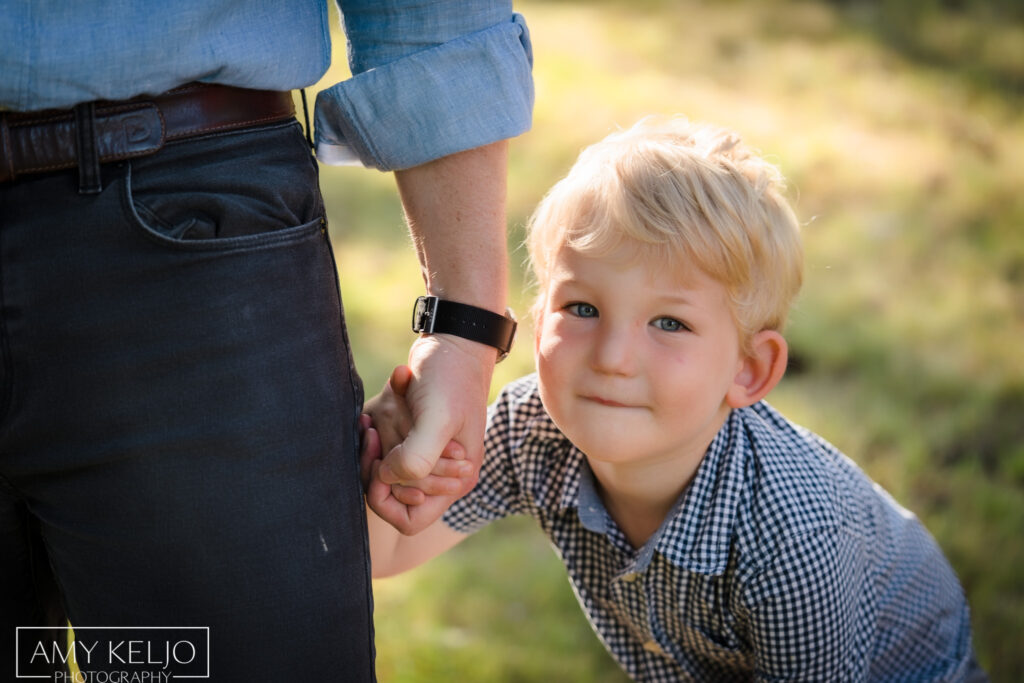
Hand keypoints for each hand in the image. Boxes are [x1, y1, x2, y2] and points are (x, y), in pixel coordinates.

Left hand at [373, 335, 491, 532]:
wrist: (452, 343)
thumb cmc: (451, 379)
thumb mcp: (438, 419)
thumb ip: (417, 458)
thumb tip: (386, 478)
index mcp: (455, 480)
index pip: (409, 519)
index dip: (388, 501)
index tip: (380, 467)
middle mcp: (439, 473)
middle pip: (391, 496)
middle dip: (376, 468)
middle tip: (372, 434)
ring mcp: (424, 454)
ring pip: (382, 474)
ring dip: (372, 450)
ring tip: (369, 422)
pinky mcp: (410, 435)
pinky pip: (380, 450)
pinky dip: (373, 432)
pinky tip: (371, 413)